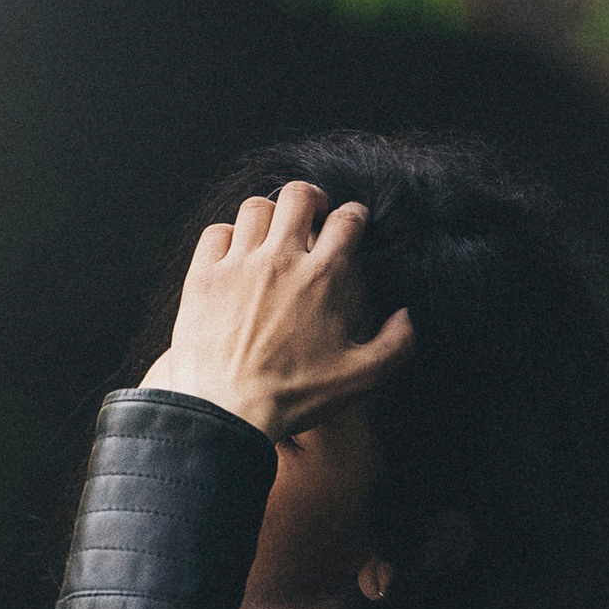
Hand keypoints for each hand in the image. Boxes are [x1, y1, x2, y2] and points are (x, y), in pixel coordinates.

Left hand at [138, 181, 413, 439]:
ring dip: (268, 216)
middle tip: (310, 217)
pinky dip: (226, 237)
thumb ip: (396, 343)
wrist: (227, 412)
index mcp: (324, 276)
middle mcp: (281, 260)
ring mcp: (238, 265)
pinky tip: (233, 255)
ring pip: (255, 208)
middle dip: (310, 200)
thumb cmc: (294, 396)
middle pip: (298, 196)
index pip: (347, 219)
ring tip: (270, 236)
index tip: (348, 226)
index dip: (352, 216)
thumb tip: (405, 315)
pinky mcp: (203, 278)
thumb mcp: (360, 377)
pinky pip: (216, 233)